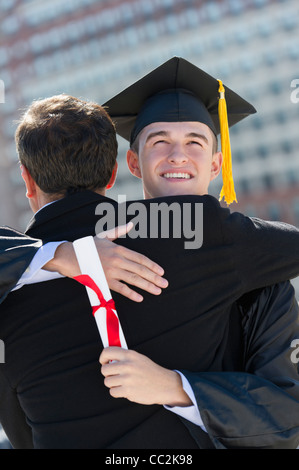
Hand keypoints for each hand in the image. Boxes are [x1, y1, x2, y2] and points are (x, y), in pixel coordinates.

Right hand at [44, 223, 167, 301]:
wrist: (69, 256)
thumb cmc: (87, 246)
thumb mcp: (104, 235)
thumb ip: (119, 231)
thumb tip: (131, 224)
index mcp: (118, 249)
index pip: (140, 258)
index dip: (152, 266)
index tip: (162, 272)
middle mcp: (117, 260)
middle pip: (140, 270)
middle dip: (154, 277)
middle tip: (165, 284)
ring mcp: (111, 271)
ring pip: (133, 279)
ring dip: (147, 286)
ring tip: (158, 290)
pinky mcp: (104, 281)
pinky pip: (120, 288)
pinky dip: (131, 293)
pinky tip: (140, 297)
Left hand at [100, 347, 191, 406]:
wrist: (164, 385)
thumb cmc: (150, 371)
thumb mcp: (139, 358)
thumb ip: (124, 357)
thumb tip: (108, 358)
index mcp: (130, 355)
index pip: (107, 352)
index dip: (103, 358)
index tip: (104, 362)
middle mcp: (128, 365)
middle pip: (104, 369)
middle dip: (108, 373)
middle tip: (115, 375)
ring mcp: (127, 379)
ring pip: (107, 382)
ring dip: (113, 384)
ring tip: (123, 383)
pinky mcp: (128, 391)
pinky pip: (112, 392)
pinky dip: (117, 392)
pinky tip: (126, 389)